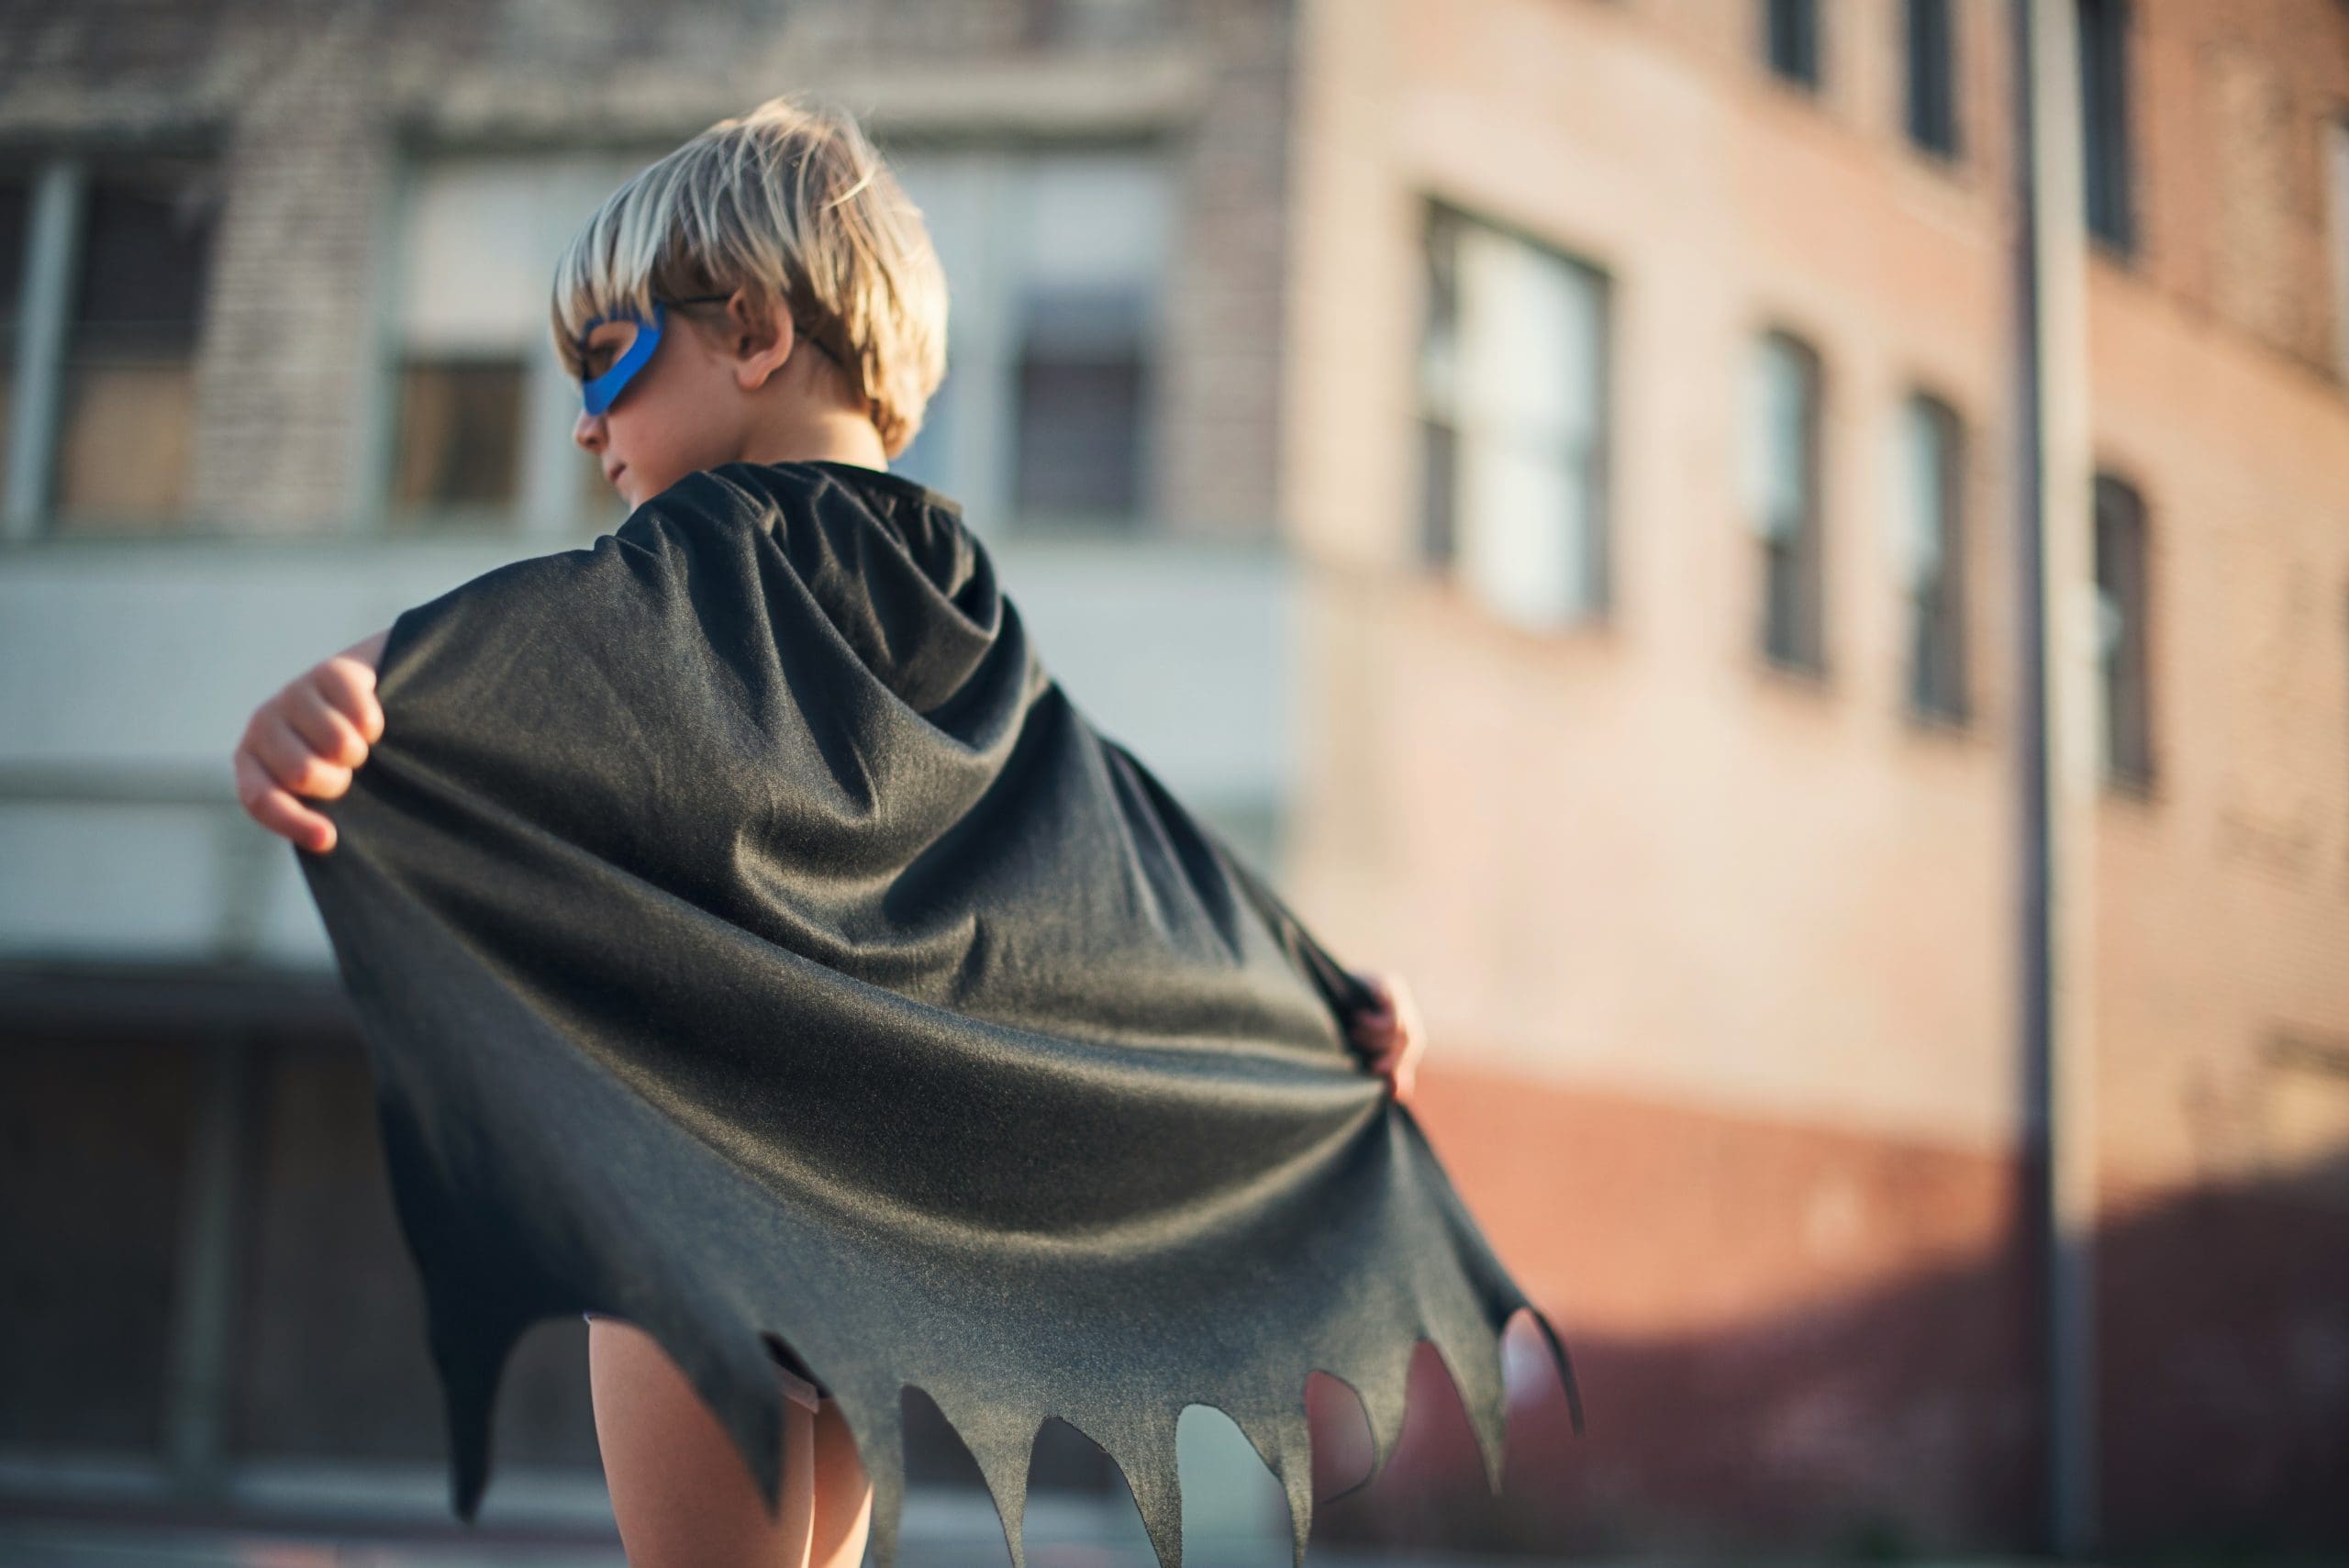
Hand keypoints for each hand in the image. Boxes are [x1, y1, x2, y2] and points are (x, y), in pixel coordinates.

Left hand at [232, 627, 388, 854]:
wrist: (363, 696)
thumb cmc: (334, 758)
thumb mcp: (314, 791)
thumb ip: (307, 814)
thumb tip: (326, 838)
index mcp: (251, 763)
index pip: (260, 799)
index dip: (294, 822)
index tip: (329, 839)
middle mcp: (262, 725)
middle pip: (303, 773)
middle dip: (336, 781)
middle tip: (343, 772)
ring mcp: (293, 695)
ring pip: (339, 745)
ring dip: (358, 753)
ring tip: (355, 748)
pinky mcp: (330, 672)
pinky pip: (363, 716)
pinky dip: (374, 728)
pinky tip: (367, 724)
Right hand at [1344, 970, 1424, 1104]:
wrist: (1318, 983)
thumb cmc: (1336, 1019)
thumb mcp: (1360, 1049)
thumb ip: (1383, 1069)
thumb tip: (1400, 1094)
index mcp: (1399, 1024)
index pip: (1408, 1051)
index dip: (1396, 1066)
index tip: (1376, 1074)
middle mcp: (1403, 1008)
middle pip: (1410, 1040)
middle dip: (1389, 1056)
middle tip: (1366, 1061)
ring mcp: (1398, 995)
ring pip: (1402, 1030)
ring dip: (1376, 1038)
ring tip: (1353, 1034)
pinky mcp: (1389, 984)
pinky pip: (1393, 1013)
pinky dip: (1376, 1023)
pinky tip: (1357, 1018)